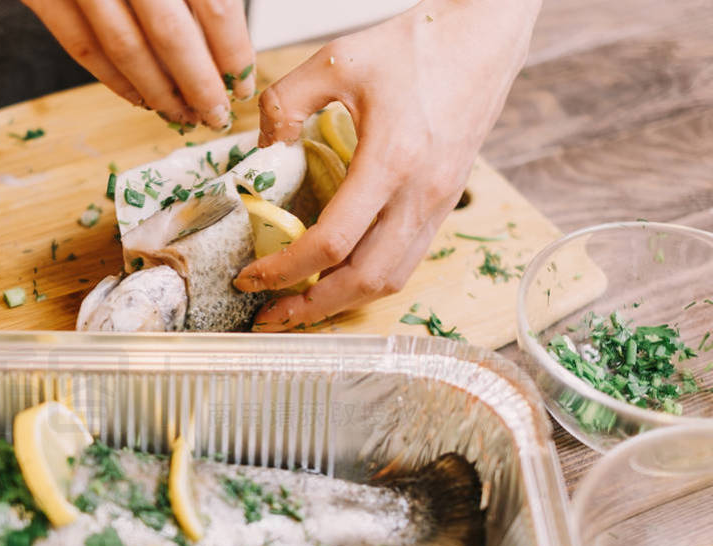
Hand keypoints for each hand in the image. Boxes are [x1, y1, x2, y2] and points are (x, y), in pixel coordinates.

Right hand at [23, 0, 254, 129]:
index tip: (242, 84)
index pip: (215, 7)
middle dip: (198, 86)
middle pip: (171, 37)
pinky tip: (138, 98)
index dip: (232, 54)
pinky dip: (112, 80)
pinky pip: (81, 47)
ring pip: (124, 49)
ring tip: (182, 115)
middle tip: (215, 115)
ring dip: (157, 93)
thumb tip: (231, 28)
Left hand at [233, 0, 541, 329]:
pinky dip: (368, 282)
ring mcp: (437, 204)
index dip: (285, 269)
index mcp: (390, 161)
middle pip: (365, 280)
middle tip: (272, 317)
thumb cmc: (418, 46)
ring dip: (343, 302)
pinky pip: (406, 261)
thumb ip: (285, 102)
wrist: (484, 38)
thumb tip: (262, 151)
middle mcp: (419, 194)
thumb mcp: (336, 60)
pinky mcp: (443, 205)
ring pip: (390, 279)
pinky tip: (338, 278)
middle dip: (313, 307)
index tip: (250, 277)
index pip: (332, 241)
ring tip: (301, 307)